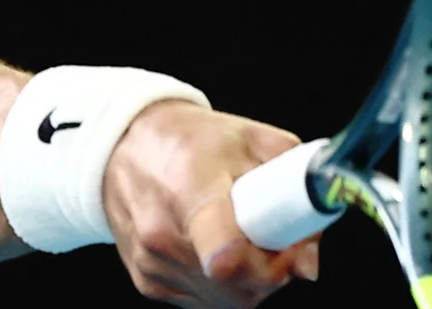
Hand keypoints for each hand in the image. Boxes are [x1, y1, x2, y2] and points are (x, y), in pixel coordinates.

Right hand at [103, 101, 320, 307]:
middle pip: (240, 287)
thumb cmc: (189, 139)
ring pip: (228, 301)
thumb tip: (307, 261)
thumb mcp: (252, 139)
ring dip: (251, 280)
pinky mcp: (147, 282)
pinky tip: (219, 247)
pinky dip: (224, 284)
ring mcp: (152, 263)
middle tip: (274, 235)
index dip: (268, 265)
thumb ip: (293, 193)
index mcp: (192, 190)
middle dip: (274, 270)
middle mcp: (163, 233)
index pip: (226, 253)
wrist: (123, 144)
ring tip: (244, 235)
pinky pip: (205, 301)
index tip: (290, 250)